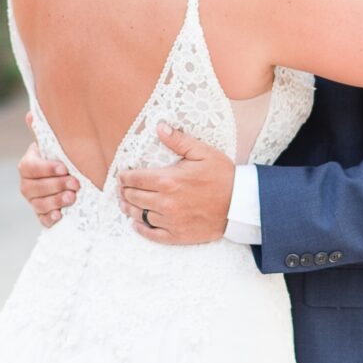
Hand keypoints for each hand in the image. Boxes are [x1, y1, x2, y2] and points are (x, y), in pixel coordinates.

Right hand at [18, 124, 77, 226]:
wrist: (67, 178)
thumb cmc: (60, 157)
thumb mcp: (54, 144)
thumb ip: (43, 130)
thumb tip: (30, 114)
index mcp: (28, 165)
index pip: (30, 167)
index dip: (46, 168)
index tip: (64, 167)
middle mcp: (27, 184)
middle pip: (34, 188)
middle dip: (56, 186)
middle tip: (76, 184)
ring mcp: (33, 201)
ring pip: (38, 203)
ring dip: (56, 201)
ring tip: (72, 198)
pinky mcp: (42, 214)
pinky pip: (42, 219)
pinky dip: (50, 218)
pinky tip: (60, 216)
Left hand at [118, 125, 234, 244]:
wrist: (241, 205)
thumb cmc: (223, 177)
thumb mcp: (203, 152)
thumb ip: (179, 140)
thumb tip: (160, 127)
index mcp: (169, 180)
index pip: (135, 179)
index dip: (124, 176)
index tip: (121, 175)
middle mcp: (165, 202)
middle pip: (133, 197)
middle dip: (124, 191)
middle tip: (122, 188)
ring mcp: (171, 221)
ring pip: (139, 215)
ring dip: (129, 208)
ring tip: (125, 204)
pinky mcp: (178, 235)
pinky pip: (152, 234)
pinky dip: (141, 229)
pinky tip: (136, 223)